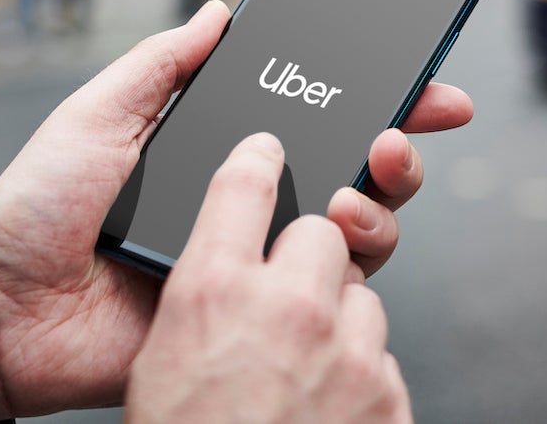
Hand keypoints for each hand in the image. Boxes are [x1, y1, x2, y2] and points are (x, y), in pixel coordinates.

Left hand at [0, 0, 470, 416]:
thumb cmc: (40, 208)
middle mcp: (249, 200)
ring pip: (356, 228)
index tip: (422, 78)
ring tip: (359, 182)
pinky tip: (338, 240)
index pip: (309, 116)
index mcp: (218, 151)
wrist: (6, 309)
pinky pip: (326, 291)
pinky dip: (351, 264)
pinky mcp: (252, 310)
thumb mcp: (98, 116)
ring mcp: (255, 257)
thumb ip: (162, 64)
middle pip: (352, 169)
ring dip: (382, 199)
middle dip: (400, 143)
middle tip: (410, 126)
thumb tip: (219, 10)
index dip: (371, 96)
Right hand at [127, 133, 411, 422]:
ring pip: (362, 293)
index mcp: (211, 292)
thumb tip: (231, 263)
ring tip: (301, 367)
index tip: (269, 148)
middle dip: (312, 251)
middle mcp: (285, 307)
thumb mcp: (160, 361)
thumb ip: (200, 296)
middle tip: (290, 291)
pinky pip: (381, 357)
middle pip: (323, 228)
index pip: (244, 182)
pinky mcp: (386, 397)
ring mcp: (346, 352)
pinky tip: (323, 405)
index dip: (259, 156)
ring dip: (339, 318)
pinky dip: (358, 374)